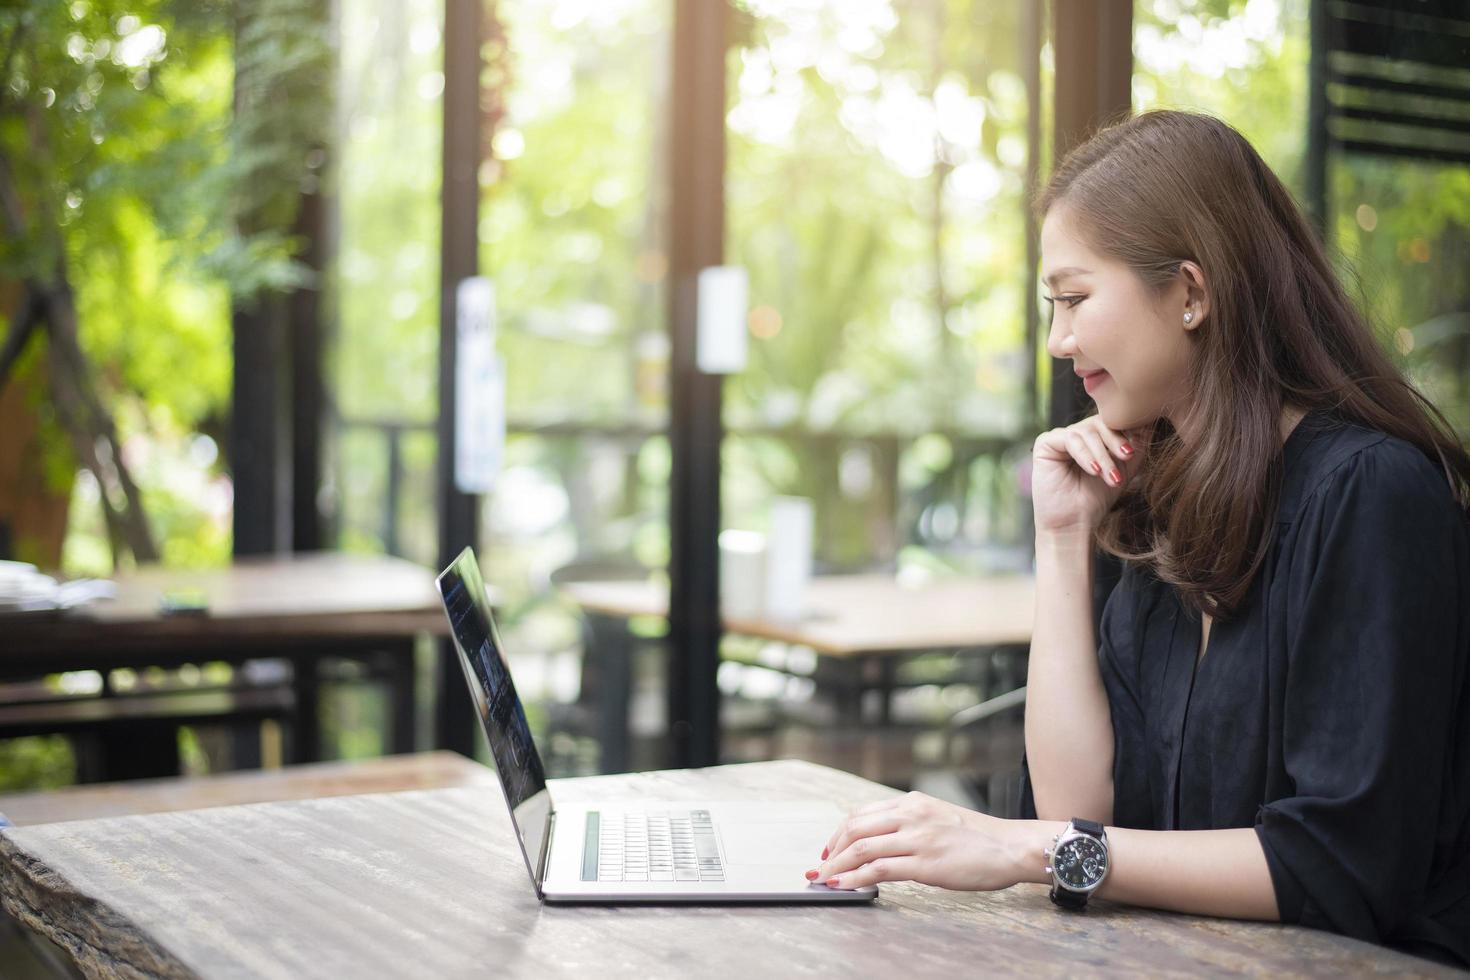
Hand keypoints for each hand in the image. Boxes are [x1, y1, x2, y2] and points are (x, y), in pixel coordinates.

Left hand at [806, 791, 1051, 891]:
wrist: (1010, 847)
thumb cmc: (978, 838)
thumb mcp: (937, 819)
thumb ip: (909, 824)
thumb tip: (878, 843)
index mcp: (912, 802)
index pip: (861, 813)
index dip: (838, 833)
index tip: (829, 850)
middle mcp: (911, 814)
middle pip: (854, 828)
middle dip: (830, 850)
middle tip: (820, 867)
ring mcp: (917, 838)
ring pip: (861, 848)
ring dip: (836, 866)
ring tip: (824, 879)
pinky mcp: (925, 863)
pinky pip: (878, 870)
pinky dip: (854, 878)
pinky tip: (843, 886)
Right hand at [1030, 415, 1143, 535]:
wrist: (1073, 524)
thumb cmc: (1096, 500)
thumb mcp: (1123, 469)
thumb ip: (1136, 446)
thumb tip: (1149, 422)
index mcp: (1092, 437)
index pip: (1112, 422)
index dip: (1126, 431)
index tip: (1134, 451)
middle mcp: (1075, 434)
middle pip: (1100, 422)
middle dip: (1116, 441)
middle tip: (1127, 457)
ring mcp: (1059, 437)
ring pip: (1087, 432)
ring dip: (1103, 455)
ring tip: (1111, 477)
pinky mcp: (1045, 443)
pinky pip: (1070, 439)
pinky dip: (1085, 455)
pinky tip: (1094, 471)